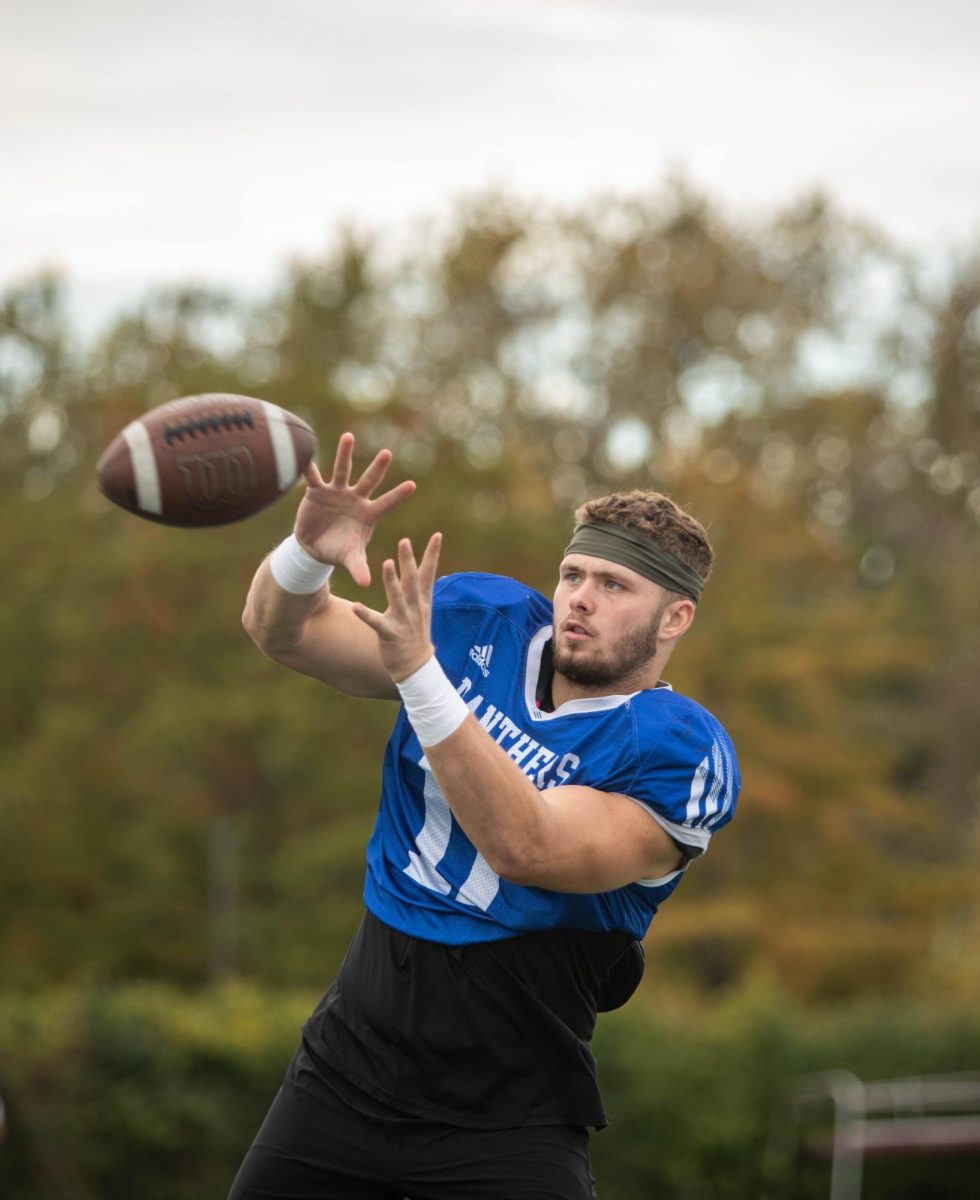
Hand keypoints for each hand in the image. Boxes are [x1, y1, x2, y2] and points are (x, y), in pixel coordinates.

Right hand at [294, 432, 415, 586]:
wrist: (314, 548)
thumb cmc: (338, 551)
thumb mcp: (350, 559)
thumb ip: (358, 568)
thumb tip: (367, 584)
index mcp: (368, 514)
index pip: (387, 503)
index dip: (398, 496)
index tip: (413, 485)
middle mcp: (355, 499)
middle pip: (369, 481)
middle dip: (378, 468)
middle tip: (388, 453)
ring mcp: (337, 493)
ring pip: (343, 470)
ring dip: (345, 454)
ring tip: (349, 436)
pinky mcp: (317, 492)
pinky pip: (313, 477)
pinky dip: (309, 466)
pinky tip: (305, 451)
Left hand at [351, 533, 441, 681]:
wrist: (416, 670)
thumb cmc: (415, 638)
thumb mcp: (421, 612)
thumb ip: (419, 592)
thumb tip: (422, 572)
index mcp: (422, 602)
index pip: (429, 574)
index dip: (433, 554)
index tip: (437, 535)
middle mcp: (414, 609)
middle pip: (412, 581)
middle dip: (409, 560)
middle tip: (405, 540)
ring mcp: (403, 622)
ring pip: (397, 598)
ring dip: (392, 581)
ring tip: (387, 563)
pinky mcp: (390, 635)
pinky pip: (376, 623)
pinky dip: (366, 614)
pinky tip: (356, 605)